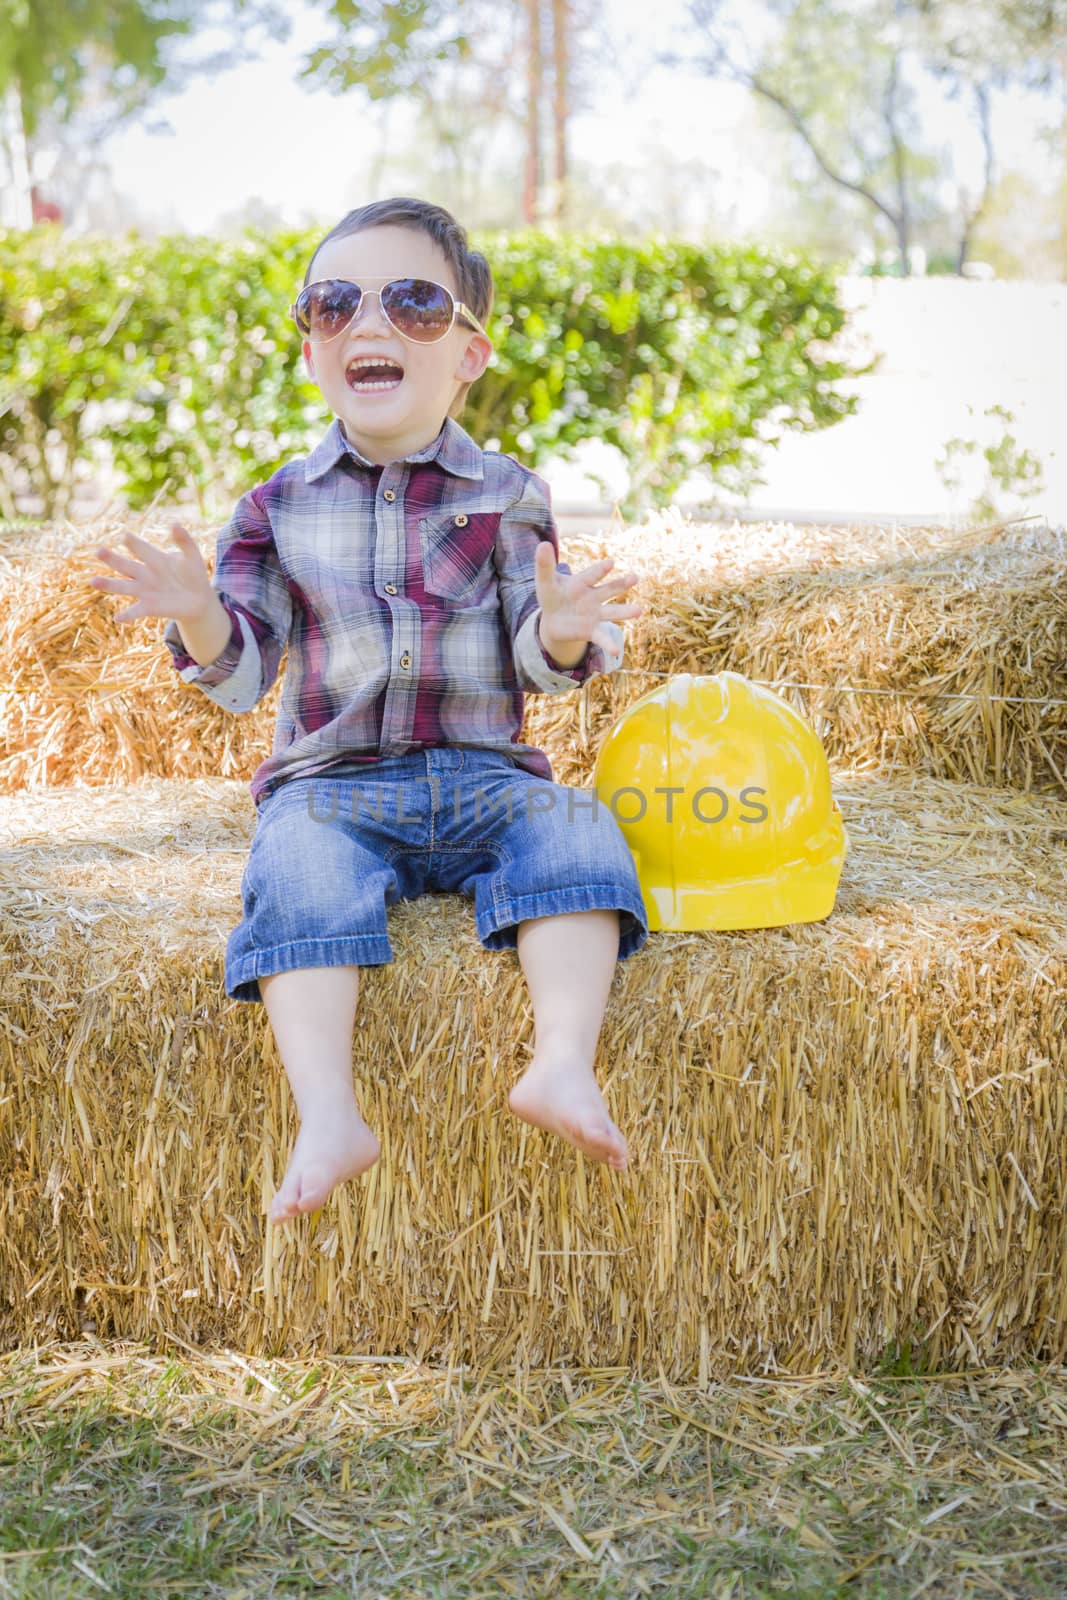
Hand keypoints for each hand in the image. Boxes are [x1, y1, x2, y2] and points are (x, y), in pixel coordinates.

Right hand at [90, 523, 213, 624]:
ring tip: (93, 582)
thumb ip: (184, 541)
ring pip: (123, 587)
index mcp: (154, 559)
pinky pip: (135, 611)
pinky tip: (118, 618)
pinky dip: (127, 615)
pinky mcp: (148, 607)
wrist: (199, 599)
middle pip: (125, 565)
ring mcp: (144, 591)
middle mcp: (144, 574)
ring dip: (108, 585)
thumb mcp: (192, 556)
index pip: (141, 549)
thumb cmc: (193, 574)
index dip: (134, 543)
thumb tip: (174, 524)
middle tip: (98, 551)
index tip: (125, 537)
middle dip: (112, 559)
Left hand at [534, 544, 642, 653]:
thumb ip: (545, 565)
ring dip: (625, 612)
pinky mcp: (592, 630)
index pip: (592, 574)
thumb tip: (543, 543)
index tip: (610, 563)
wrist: (554, 620)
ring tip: (638, 611)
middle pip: (609, 589)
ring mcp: (595, 614)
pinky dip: (609, 644)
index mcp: (582, 582)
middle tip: (635, 578)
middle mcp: (593, 596)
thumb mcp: (545, 581)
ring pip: (612, 612)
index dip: (600, 569)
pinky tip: (616, 651)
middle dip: (622, 584)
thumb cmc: (552, 595)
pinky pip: (602, 637)